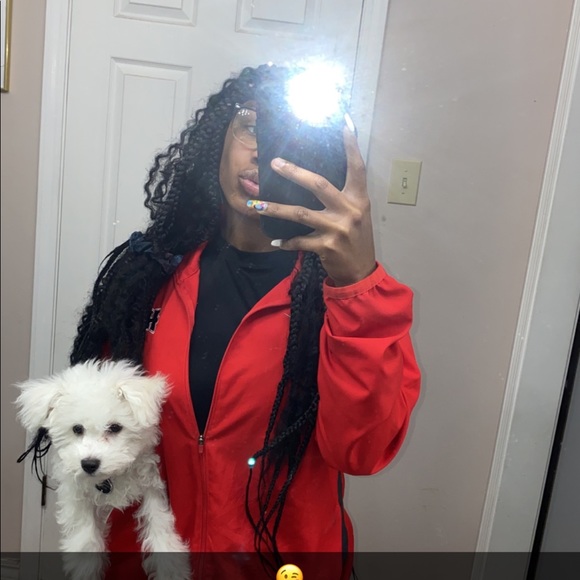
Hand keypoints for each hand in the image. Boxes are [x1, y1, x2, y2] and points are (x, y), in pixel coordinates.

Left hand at [249, 123, 376, 285]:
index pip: (356, 166)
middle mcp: (350, 210)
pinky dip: (285, 241)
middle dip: (294, 172)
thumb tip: (314, 178)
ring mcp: (337, 229)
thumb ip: (343, 196)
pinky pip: (299, 240)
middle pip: (318, 184)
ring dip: (275, 208)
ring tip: (256, 203)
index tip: (342, 122)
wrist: (360, 271)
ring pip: (300, 213)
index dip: (350, 144)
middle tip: (274, 162)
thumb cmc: (356, 238)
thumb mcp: (357, 213)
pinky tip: (274, 240)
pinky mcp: (326, 246)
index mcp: (359, 198)